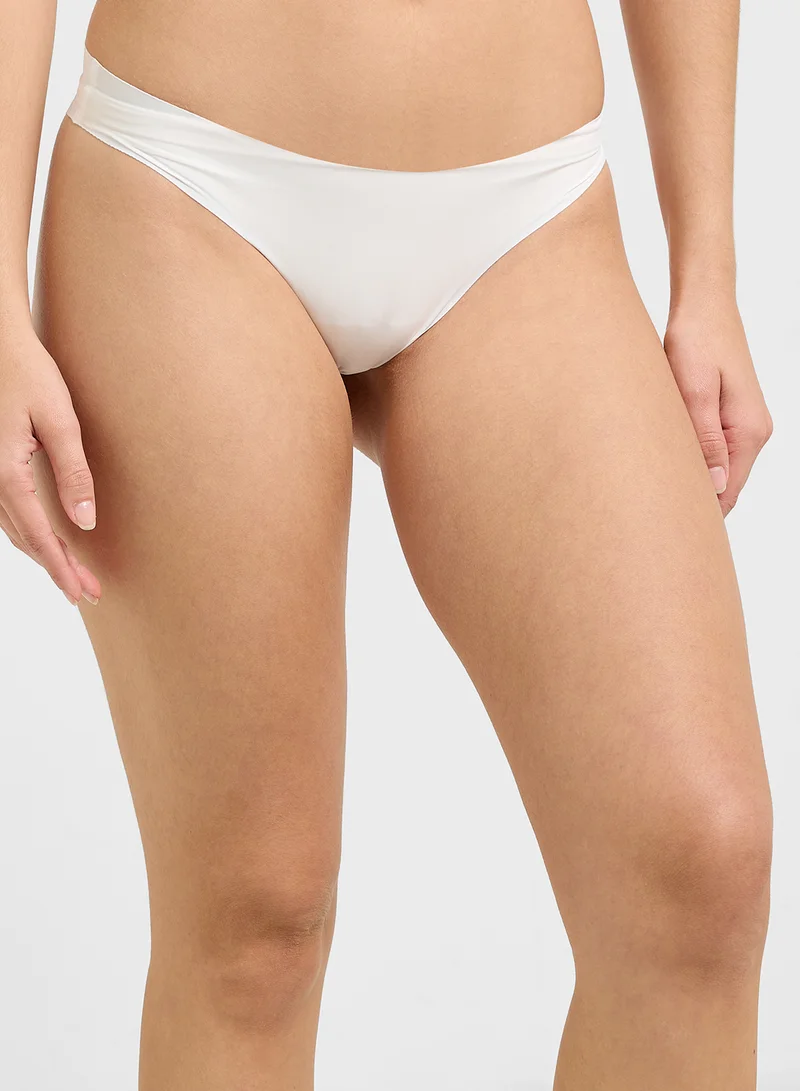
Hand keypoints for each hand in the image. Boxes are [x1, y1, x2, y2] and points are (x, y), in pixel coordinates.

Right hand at [0, 324, 101, 604]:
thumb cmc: (28, 373)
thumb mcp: (59, 420)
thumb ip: (73, 472)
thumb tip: (85, 521)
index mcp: (6, 473)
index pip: (37, 535)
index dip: (60, 567)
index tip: (80, 593)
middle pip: (24, 539)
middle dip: (57, 568)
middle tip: (87, 593)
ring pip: (14, 529)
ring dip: (43, 553)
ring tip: (74, 575)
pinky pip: (7, 512)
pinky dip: (28, 533)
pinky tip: (47, 540)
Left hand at [664, 292, 772, 516]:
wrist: (704, 306)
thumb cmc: (696, 340)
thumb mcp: (694, 391)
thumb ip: (705, 439)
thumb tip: (713, 486)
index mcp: (748, 432)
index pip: (726, 493)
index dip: (698, 515)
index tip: (663, 527)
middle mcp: (752, 433)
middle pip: (723, 487)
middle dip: (691, 503)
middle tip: (648, 514)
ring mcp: (742, 425)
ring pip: (716, 470)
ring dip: (689, 480)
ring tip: (651, 490)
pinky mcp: (728, 416)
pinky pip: (713, 451)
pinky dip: (691, 460)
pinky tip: (663, 462)